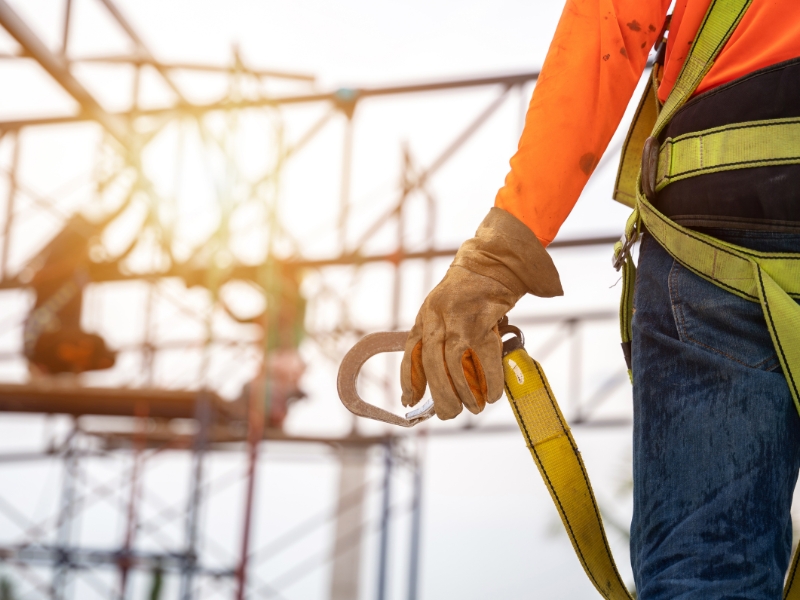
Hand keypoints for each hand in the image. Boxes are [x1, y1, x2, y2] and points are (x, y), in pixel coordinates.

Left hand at [400, 208, 561, 419]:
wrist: (497, 259)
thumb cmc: (474, 290)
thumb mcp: (446, 308)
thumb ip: (440, 337)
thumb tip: (437, 377)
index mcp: (426, 315)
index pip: (411, 351)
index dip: (409, 380)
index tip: (409, 402)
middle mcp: (437, 316)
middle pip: (433, 364)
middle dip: (441, 395)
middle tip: (449, 414)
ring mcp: (460, 318)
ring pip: (455, 365)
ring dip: (465, 393)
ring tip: (473, 409)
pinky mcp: (484, 320)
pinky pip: (485, 359)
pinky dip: (490, 381)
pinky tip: (493, 395)